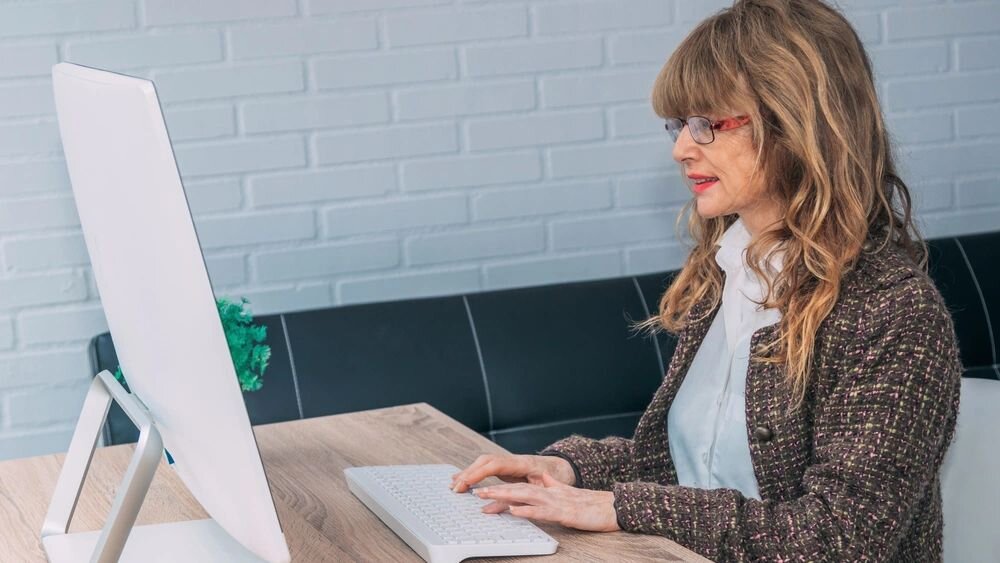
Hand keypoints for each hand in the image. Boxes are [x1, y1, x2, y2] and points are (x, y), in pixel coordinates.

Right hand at [450, 453, 575, 493]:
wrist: (562, 467)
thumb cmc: (555, 478)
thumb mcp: (545, 489)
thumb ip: (527, 495)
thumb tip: (510, 505)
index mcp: (522, 463)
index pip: (494, 465)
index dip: (478, 473)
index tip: (465, 483)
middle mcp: (512, 459)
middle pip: (485, 461)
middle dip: (468, 473)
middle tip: (455, 488)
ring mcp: (508, 461)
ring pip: (484, 462)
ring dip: (468, 472)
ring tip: (454, 484)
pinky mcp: (505, 466)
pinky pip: (486, 466)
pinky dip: (473, 472)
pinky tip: (462, 478)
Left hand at [474, 472, 619, 531]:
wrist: (613, 507)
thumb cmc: (591, 504)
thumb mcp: (569, 493)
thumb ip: (555, 485)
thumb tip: (544, 478)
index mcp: (549, 489)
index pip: (521, 486)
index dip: (502, 487)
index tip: (484, 489)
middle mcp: (550, 492)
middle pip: (517, 488)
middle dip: (495, 490)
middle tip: (475, 491)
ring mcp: (556, 501)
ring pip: (525, 496)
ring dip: (503, 496)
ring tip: (486, 496)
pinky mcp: (564, 512)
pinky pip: (541, 511)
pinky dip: (526, 510)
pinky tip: (513, 510)